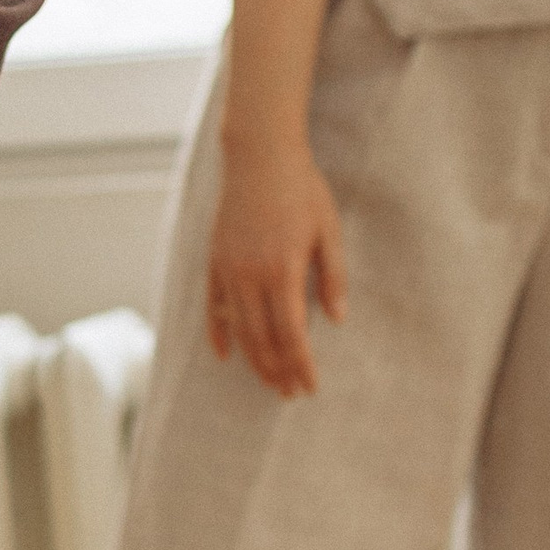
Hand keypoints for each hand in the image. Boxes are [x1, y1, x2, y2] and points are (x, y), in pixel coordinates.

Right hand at [208, 136, 347, 395]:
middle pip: (262, 339)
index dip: (300, 365)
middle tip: (289, 392)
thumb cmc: (302, 190)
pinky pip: (213, 307)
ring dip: (253, 360)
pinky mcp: (214, 261)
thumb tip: (336, 320)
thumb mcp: (328, 231)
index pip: (291, 335)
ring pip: (238, 329)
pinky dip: (218, 333)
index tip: (309, 386)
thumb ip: (332, 277)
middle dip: (277, 371)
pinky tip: (224, 354)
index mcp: (283, 270)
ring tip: (267, 380)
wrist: (259, 156)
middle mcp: (251, 276)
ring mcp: (228, 270)